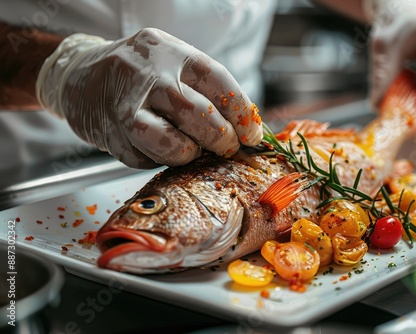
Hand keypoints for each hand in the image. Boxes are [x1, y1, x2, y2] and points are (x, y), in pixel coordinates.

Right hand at [36, 28, 262, 167]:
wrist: (79, 76)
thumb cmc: (139, 75)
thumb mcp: (172, 65)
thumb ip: (204, 90)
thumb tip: (244, 127)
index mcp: (170, 52)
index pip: (218, 81)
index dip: (241, 112)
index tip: (253, 134)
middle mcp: (147, 75)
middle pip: (197, 114)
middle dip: (221, 139)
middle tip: (226, 147)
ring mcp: (125, 105)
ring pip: (170, 143)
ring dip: (189, 154)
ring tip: (191, 149)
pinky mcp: (111, 134)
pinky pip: (146, 158)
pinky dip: (159, 159)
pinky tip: (158, 147)